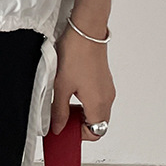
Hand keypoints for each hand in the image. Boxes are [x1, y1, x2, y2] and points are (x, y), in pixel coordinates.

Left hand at [49, 23, 115, 140]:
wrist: (86, 30)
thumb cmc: (76, 54)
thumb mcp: (61, 86)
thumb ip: (59, 111)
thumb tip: (58, 127)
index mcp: (99, 103)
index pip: (95, 133)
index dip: (78, 135)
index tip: (63, 129)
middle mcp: (107, 97)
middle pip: (97, 123)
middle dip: (79, 124)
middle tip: (61, 117)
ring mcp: (107, 87)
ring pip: (97, 110)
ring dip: (82, 112)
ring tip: (63, 101)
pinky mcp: (104, 78)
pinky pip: (97, 98)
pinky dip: (85, 101)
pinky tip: (70, 89)